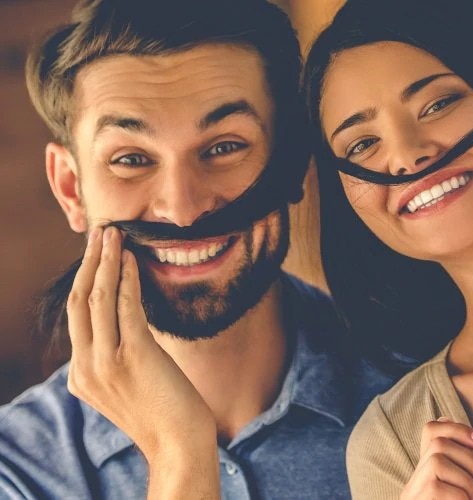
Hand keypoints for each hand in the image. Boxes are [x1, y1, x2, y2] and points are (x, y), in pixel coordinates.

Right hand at [66, 226, 216, 461]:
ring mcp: (106, 363)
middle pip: (78, 301)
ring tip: (113, 235)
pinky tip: (132, 260)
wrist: (178, 443)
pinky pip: (126, 307)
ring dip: (106, 261)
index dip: (84, 279)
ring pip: (97, 298)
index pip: (76, 316)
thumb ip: (114, 358)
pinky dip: (127, 279)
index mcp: (80, 375)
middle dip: (88, 262)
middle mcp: (85, 368)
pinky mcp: (134, 356)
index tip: (95, 254)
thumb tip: (124, 322)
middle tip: (99, 233)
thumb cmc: (162, 411)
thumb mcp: (126, 385)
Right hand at [400, 418, 472, 499]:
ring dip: (467, 481)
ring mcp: (412, 493)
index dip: (457, 428)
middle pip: (438, 443)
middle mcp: (415, 481)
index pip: (431, 430)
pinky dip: (462, 498)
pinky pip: (439, 486)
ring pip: (438, 460)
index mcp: (430, 476)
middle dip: (472, 460)